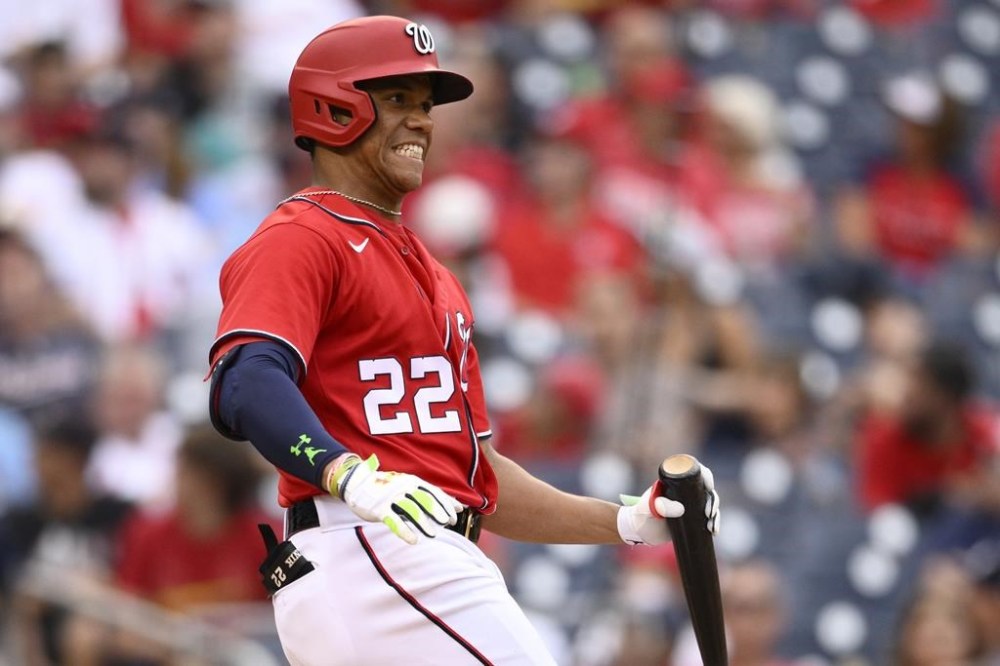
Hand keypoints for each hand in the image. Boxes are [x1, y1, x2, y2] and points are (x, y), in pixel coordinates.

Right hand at [330, 454, 461, 544]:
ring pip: (412, 511)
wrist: (357, 482)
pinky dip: (405, 531)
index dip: (446, 503)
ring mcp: (391, 498)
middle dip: (438, 512)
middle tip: (448, 523)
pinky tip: (414, 540)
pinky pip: (395, 521)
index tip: (457, 513)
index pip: (433, 492)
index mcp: (412, 481)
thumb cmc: (386, 486)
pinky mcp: (380, 509)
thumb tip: (451, 503)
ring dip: (424, 523)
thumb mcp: (407, 485)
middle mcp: (403, 487)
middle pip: (425, 500)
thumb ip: (426, 493)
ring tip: (433, 535)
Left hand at [617, 465, 719, 545]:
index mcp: (674, 481)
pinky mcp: (692, 518)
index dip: (706, 476)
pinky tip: (714, 531)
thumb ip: (661, 506)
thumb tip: (681, 509)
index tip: (709, 486)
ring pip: (710, 504)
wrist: (639, 531)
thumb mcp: (648, 509)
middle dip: (713, 500)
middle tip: (708, 513)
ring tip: (711, 527)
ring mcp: (689, 505)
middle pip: (706, 489)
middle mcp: (684, 491)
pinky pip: (708, 518)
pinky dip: (714, 523)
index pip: (694, 472)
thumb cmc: (642, 515)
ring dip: (715, 514)